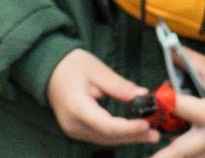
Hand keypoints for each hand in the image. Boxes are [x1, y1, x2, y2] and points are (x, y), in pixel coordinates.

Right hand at [45, 47, 159, 146]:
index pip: (106, 125)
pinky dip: (117, 135)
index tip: (147, 124)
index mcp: (77, 107)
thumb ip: (120, 86)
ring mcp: (74, 130)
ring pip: (105, 140)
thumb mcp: (97, 70)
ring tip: (150, 134)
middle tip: (156, 133)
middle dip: (133, 136)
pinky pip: (100, 136)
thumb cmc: (71, 65)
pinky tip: (133, 130)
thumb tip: (143, 95)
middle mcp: (74, 125)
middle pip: (107, 137)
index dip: (128, 128)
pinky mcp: (77, 130)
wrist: (48, 68)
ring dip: (127, 137)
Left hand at [155, 53, 204, 157]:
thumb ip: (190, 62)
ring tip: (155, 153)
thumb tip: (170, 50)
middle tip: (144, 155)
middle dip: (162, 155)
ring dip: (173, 154)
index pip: (178, 109)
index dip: (162, 101)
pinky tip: (176, 148)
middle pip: (179, 150)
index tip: (151, 99)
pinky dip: (189, 154)